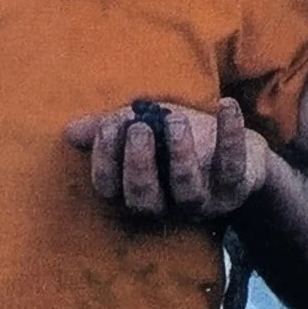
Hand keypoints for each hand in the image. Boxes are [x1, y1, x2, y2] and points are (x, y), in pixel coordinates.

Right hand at [62, 97, 273, 219]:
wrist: (238, 153)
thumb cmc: (179, 141)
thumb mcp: (142, 129)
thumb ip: (108, 130)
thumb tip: (70, 130)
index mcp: (137, 191)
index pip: (110, 188)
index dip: (105, 160)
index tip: (109, 125)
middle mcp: (167, 204)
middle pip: (144, 200)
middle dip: (138, 165)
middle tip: (139, 129)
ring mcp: (203, 200)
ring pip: (186, 191)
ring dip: (178, 154)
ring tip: (174, 120)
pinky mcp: (235, 187)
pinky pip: (232, 166)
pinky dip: (230, 133)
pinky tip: (226, 104)